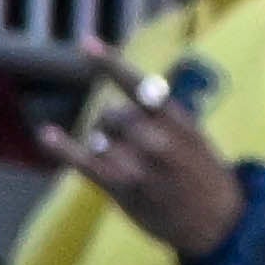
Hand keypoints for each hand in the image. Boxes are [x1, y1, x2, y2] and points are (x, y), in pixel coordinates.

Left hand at [42, 48, 245, 255]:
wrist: (217, 220)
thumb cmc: (202, 174)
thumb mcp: (192, 136)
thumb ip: (159, 118)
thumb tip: (117, 105)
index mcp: (178, 120)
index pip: (138, 84)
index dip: (110, 63)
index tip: (86, 44)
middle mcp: (158, 139)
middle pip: (111, 114)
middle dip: (111, 124)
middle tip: (130, 143)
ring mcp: (140, 165)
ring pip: (98, 138)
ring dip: (103, 146)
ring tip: (128, 163)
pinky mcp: (123, 188)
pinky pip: (85, 163)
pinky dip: (63, 148)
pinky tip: (47, 134)